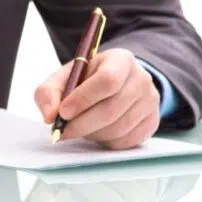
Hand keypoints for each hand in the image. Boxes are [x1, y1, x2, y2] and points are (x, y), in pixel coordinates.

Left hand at [34, 48, 160, 149]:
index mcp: (120, 60)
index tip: (63, 112)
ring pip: (119, 127)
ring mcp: (150, 102)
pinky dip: (106, 141)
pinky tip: (96, 131)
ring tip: (79, 128)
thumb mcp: (63, 78)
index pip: (107, 80)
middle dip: (82, 124)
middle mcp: (141, 78)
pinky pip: (127, 140)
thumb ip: (49, 93)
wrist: (113, 86)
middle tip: (63, 130)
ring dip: (92, 134)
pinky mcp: (152, 122)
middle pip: (112, 108)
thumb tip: (50, 116)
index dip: (83, 99)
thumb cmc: (85, 81)